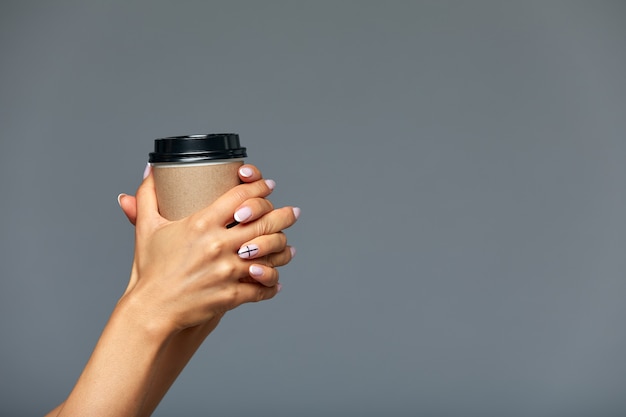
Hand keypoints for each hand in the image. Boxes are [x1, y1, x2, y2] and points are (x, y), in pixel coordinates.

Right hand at [122, 165, 298, 332]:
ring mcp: (227, 270)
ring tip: (288, 248)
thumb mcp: (147, 228)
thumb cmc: (150, 268)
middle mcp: (218, 244)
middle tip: (293, 213)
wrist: (151, 309)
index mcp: (201, 223)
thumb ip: (148, 196)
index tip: (269, 186)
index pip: (241, 196)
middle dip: (284, 215)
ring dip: (283, 249)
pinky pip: (262, 286)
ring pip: (270, 253)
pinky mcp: (232, 294)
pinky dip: (271, 284)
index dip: (260, 187)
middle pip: (264, 222)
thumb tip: (150, 169)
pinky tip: (275, 281)